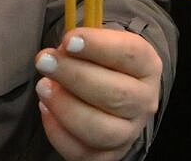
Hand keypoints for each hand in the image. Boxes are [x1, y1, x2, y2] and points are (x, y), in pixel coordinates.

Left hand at [34, 28, 160, 160]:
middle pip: (115, 94)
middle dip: (74, 76)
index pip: (131, 54)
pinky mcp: (108, 155)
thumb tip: (58, 52)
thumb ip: (81, 45)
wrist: (111, 91)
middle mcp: (144, 101)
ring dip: (66, 107)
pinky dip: (59, 132)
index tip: (68, 41)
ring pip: (101, 129)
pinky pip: (83, 152)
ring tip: (43, 87)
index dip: (99, 46)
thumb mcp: (98, 44)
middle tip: (45, 61)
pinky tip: (46, 110)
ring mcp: (129, 132)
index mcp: (147, 66)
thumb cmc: (101, 63)